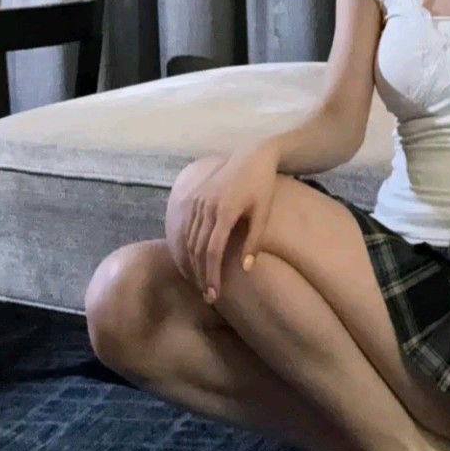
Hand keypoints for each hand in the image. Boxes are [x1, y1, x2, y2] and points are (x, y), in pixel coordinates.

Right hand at [171, 144, 278, 302]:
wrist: (252, 155)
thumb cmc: (262, 185)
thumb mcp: (264, 212)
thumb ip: (254, 240)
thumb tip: (246, 269)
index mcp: (225, 211)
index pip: (213, 251)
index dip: (212, 274)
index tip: (214, 294)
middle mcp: (206, 206)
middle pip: (197, 249)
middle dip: (201, 274)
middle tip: (208, 295)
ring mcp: (197, 200)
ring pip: (188, 239)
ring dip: (192, 263)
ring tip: (201, 282)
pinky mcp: (193, 196)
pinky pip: (185, 226)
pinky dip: (186, 246)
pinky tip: (192, 260)